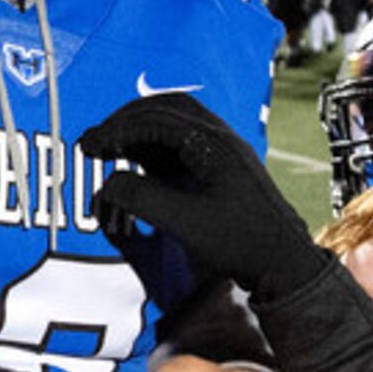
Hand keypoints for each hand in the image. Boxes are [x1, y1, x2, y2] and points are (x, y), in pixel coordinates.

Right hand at [79, 94, 328, 301]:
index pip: (155, 119)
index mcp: (212, 143)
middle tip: (94, 142)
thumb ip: (142, 199)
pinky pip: (182, 143)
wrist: (284, 261)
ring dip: (139, 131)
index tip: (88, 146)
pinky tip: (135, 165)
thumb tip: (107, 184)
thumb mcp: (185, 222)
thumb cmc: (240, 242)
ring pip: (174, 123)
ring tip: (110, 149)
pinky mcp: (220, 167)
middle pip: (165, 109)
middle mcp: (219, 138)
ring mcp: (222, 150)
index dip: (116, 129)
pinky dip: (153, 147)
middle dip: (125, 121)